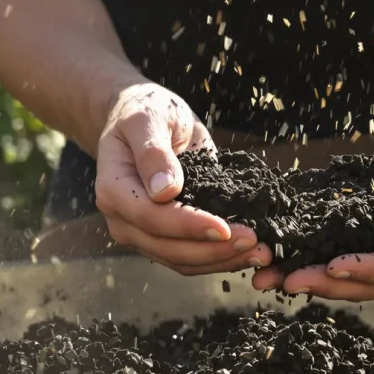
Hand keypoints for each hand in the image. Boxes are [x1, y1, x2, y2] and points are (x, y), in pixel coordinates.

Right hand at [95, 84, 272, 274]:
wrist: (140, 122)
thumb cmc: (145, 113)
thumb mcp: (148, 118)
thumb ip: (154, 153)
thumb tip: (165, 191)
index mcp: (113, 190)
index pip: (151, 217)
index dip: (188, 225)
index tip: (224, 228)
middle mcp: (122, 219)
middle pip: (167, 247)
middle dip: (213, 250)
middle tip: (254, 242)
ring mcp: (140, 234)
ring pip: (181, 261)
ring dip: (221, 260)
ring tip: (260, 252)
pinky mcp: (161, 239)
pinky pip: (189, 258)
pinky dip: (219, 258)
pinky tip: (247, 252)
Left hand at [251, 136, 373, 300]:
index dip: (361, 270)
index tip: (332, 266)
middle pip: (354, 281)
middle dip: (319, 281)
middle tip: (285, 279)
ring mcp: (371, 253)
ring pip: (333, 273)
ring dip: (299, 274)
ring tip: (263, 275)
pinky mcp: (353, 235)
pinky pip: (323, 246)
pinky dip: (296, 249)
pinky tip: (269, 248)